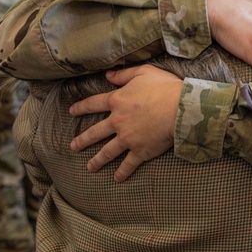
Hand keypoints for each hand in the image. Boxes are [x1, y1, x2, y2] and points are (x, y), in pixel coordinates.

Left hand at [68, 65, 181, 180]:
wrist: (180, 109)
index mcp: (116, 101)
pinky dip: (122, 172)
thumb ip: (124, 74)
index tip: (71, 112)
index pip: (93, 104)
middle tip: (73, 146)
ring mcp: (127, 138)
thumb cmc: (164, 88)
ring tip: (89, 167)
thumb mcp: (144, 72)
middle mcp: (117, 121)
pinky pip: (128, 164)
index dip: (81, 108)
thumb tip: (108, 75)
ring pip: (107, 152)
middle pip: (95, 132)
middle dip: (83, 140)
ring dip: (97, 160)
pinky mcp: (140, 151)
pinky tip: (117, 179)